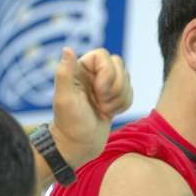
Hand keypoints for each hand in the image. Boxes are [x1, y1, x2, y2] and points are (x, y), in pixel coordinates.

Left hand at [49, 47, 131, 168]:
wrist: (79, 146)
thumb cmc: (70, 124)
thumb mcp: (64, 99)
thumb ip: (64, 73)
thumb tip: (67, 49)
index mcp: (79, 70)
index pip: (103, 55)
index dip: (106, 73)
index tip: (98, 92)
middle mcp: (93, 74)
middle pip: (119, 65)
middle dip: (115, 87)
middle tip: (101, 102)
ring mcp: (105, 86)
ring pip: (127, 78)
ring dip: (119, 97)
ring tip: (104, 110)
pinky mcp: (114, 97)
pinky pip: (131, 92)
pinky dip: (124, 104)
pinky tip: (110, 113)